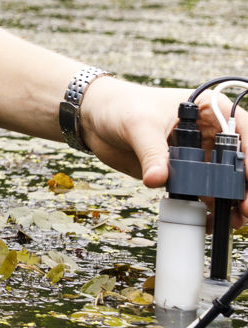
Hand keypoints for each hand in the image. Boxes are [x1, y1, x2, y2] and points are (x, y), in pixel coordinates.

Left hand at [86, 80, 246, 225]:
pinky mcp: (186, 173)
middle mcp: (211, 133)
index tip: (247, 179)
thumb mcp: (138, 125)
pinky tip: (208, 220)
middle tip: (243, 210)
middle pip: (240, 163)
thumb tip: (158, 179)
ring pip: (227, 182)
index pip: (243, 132)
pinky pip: (204, 193)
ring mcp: (200, 155)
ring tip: (230, 220)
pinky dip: (209, 207)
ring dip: (231, 202)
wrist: (95, 118)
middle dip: (243, 187)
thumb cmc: (120, 106)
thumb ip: (152, 152)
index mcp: (209, 109)